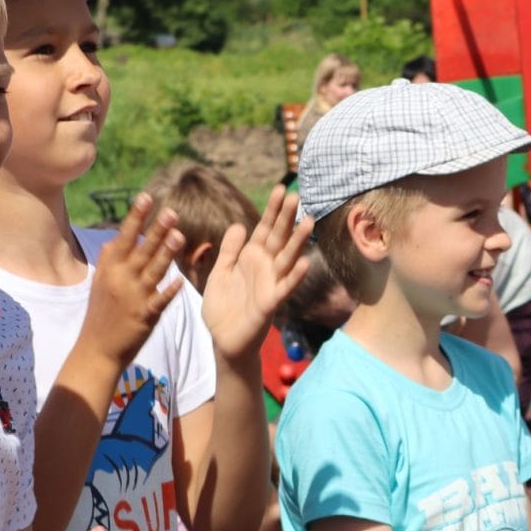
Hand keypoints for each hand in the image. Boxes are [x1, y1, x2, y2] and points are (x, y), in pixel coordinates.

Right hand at [79, 193, 185, 366]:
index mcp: (109, 268)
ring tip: (180, 235)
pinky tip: (181, 280)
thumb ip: (111, 260)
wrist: (96, 349)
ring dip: (167, 253)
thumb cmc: (101, 312)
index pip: (125, 237)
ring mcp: (133, 297)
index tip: (146, 197)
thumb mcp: (100, 282)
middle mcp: (120, 279)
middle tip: (171, 211)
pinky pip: (160, 300)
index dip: (136, 217)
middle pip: (142, 250)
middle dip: (156, 229)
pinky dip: (170, 291)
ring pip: (153, 271)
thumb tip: (116, 237)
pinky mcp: (144, 316)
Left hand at [200, 185, 313, 360]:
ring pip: (287, 259)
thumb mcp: (220, 272)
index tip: (280, 189)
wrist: (223, 341)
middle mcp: (265, 269)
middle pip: (278, 238)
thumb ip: (230, 250)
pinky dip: (294, 277)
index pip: (264, 229)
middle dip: (286, 218)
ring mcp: (270, 285)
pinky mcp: (269, 304)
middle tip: (297, 195)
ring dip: (298, 241)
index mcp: (251, 259)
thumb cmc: (223, 308)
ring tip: (309, 221)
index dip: (272, 210)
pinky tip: (304, 263)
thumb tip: (240, 224)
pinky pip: (284, 289)